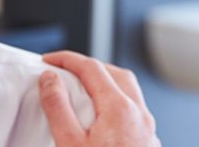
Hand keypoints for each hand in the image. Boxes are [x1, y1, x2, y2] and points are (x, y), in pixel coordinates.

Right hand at [39, 51, 161, 146]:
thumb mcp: (69, 143)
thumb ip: (58, 107)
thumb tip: (50, 79)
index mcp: (119, 110)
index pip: (91, 68)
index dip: (67, 59)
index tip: (49, 60)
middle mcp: (139, 115)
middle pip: (116, 73)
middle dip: (90, 67)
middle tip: (67, 72)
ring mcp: (148, 130)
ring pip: (130, 92)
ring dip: (107, 84)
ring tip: (83, 93)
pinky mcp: (149, 143)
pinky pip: (135, 112)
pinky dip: (117, 105)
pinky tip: (103, 120)